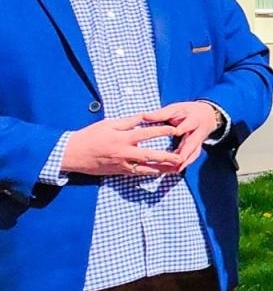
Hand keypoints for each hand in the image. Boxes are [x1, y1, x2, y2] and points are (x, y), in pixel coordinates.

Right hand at [61, 115, 182, 176]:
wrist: (71, 154)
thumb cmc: (89, 136)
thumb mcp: (108, 124)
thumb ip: (128, 122)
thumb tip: (143, 117)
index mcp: (122, 139)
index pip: (147, 134)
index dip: (162, 131)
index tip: (175, 130)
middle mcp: (124, 153)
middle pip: (150, 156)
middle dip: (167, 157)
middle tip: (182, 157)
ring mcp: (122, 165)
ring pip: (146, 169)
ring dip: (162, 169)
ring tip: (176, 169)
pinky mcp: (118, 172)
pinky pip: (137, 174)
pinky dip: (149, 173)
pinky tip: (159, 173)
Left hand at [141, 101, 222, 169]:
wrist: (208, 116)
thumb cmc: (188, 111)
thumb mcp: (176, 109)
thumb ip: (161, 114)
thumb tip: (144, 117)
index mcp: (194, 120)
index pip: (187, 126)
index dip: (180, 130)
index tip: (174, 133)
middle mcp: (198, 133)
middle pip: (192, 144)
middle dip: (185, 153)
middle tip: (178, 161)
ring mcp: (199, 142)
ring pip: (192, 154)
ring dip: (183, 162)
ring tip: (173, 170)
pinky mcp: (197, 149)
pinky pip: (191, 158)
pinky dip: (183, 165)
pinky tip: (175, 171)